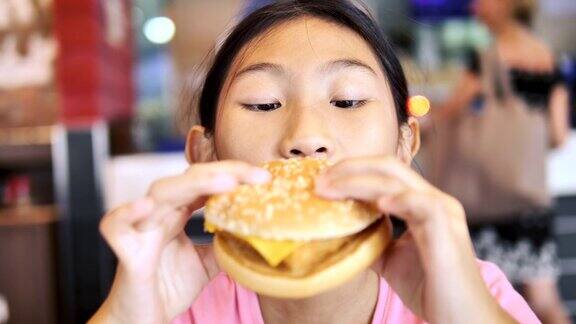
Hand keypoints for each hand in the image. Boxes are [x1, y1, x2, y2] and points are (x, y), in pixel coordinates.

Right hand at [90, 161, 269, 323]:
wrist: (141, 320)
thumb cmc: (168, 287)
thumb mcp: (207, 263)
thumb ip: (225, 244)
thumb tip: (255, 232)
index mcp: (177, 212)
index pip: (204, 182)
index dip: (233, 174)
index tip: (265, 178)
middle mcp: (159, 214)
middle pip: (188, 179)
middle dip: (223, 172)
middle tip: (257, 175)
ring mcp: (141, 230)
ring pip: (160, 193)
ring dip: (193, 184)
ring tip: (227, 182)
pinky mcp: (126, 254)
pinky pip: (115, 227)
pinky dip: (126, 213)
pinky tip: (146, 206)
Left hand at [315, 156, 514, 323]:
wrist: (460, 317)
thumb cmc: (430, 288)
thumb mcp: (390, 260)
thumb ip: (371, 241)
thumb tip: (340, 233)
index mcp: (421, 203)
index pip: (384, 173)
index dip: (351, 171)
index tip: (322, 180)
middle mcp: (432, 200)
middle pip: (388, 166)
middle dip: (350, 168)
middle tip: (319, 180)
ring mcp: (442, 211)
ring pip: (397, 181)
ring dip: (358, 182)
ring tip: (329, 189)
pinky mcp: (447, 228)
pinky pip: (422, 204)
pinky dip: (398, 200)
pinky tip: (377, 204)